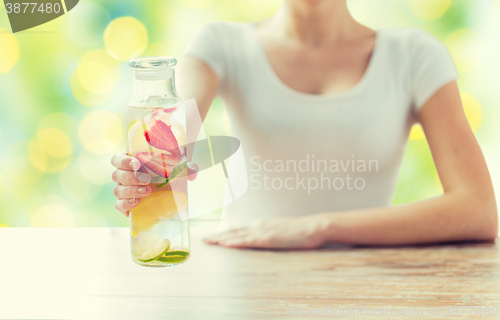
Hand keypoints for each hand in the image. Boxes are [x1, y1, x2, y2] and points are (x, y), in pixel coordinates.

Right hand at [111, 153, 197, 216]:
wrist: (165, 199)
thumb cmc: (167, 178)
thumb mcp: (176, 171)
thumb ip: (185, 168)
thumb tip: (193, 171)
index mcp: (130, 164)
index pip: (117, 159)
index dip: (123, 160)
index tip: (137, 163)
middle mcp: (123, 177)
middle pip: (116, 175)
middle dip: (131, 177)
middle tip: (147, 180)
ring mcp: (123, 192)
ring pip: (117, 190)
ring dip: (131, 190)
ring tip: (147, 192)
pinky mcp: (125, 206)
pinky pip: (119, 205)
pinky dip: (126, 204)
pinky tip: (137, 203)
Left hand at [203, 217, 325, 248]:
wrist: (314, 226)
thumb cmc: (301, 230)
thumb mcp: (283, 231)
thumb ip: (272, 233)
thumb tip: (265, 238)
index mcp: (263, 224)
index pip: (239, 228)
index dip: (225, 232)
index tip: (213, 234)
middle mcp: (259, 225)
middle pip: (234, 230)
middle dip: (217, 235)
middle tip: (203, 239)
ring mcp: (263, 231)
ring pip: (237, 235)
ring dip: (221, 238)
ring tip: (208, 241)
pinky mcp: (268, 239)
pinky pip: (248, 241)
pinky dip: (234, 242)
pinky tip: (225, 244)